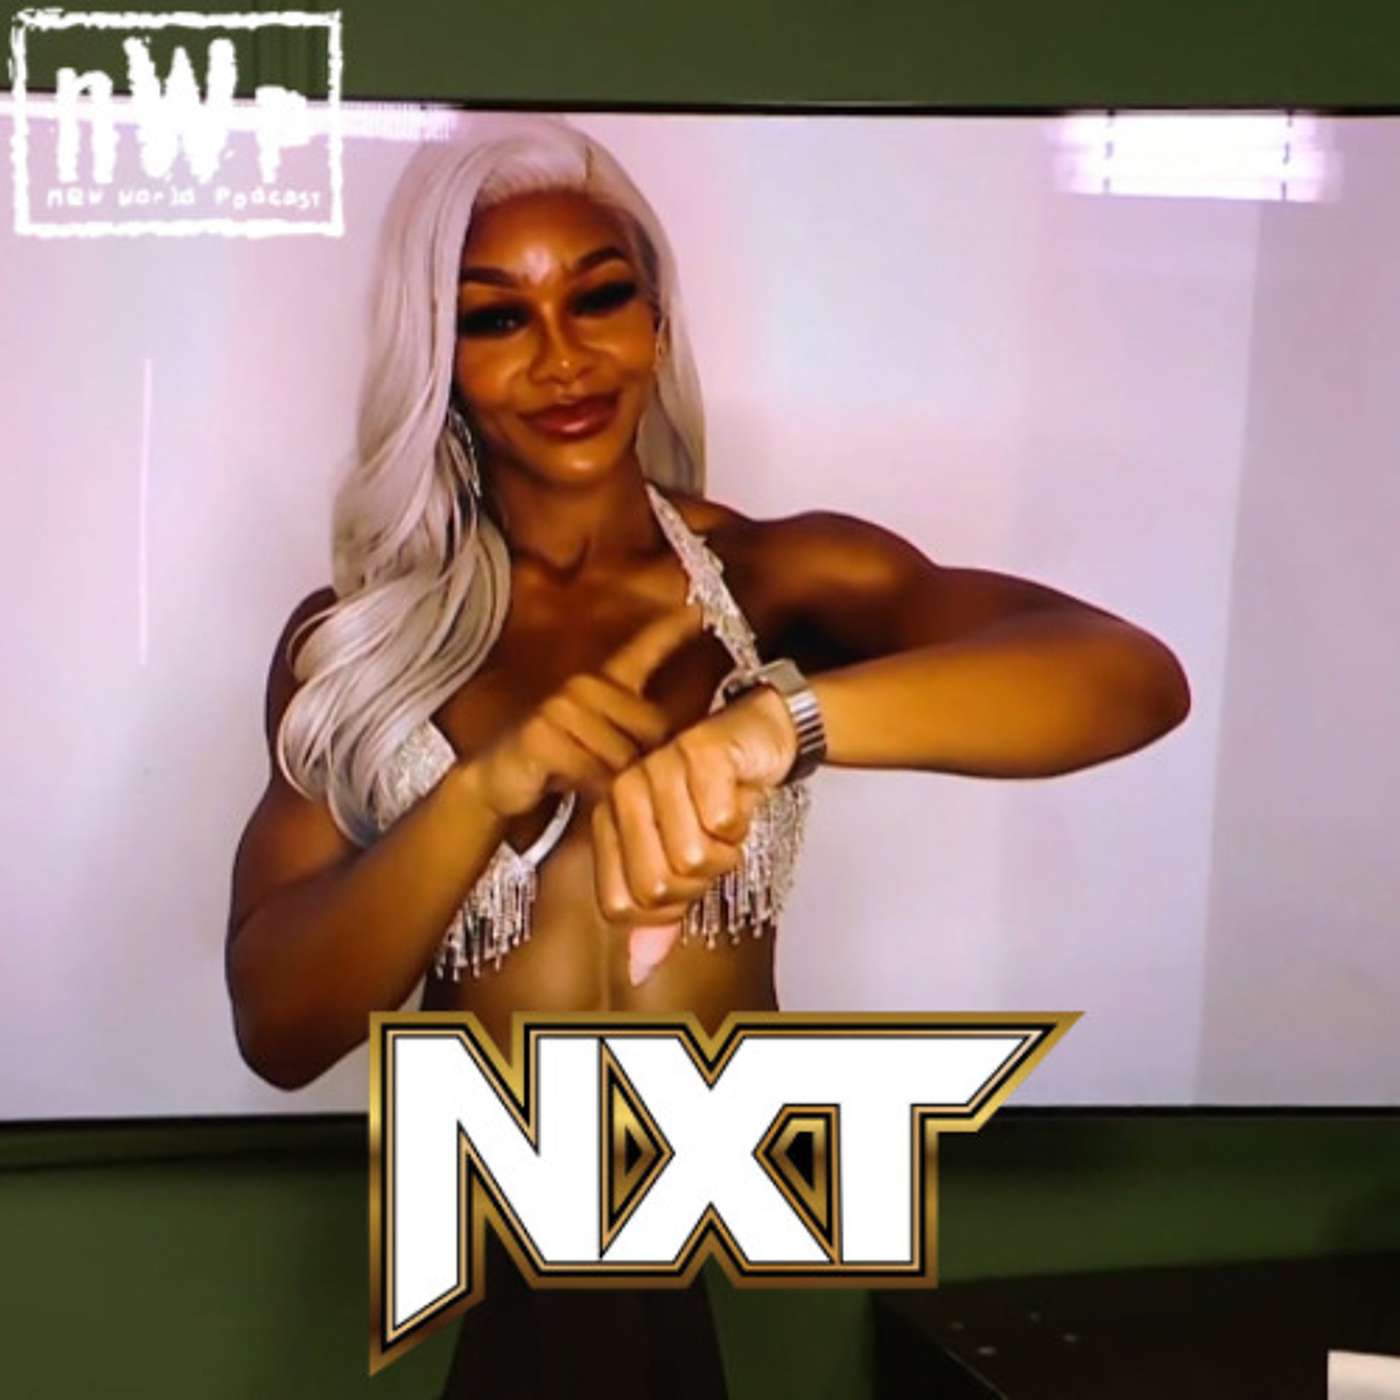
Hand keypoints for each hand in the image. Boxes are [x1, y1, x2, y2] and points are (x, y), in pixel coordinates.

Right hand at [470, 606, 702, 819]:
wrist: (499, 779)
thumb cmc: (558, 762)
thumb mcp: (604, 744)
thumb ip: (637, 734)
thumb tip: (675, 743)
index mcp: (602, 683)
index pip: (643, 649)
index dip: (672, 630)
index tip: (699, 611)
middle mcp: (584, 686)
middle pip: (651, 728)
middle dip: (640, 760)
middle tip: (605, 768)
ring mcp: (562, 707)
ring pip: (623, 756)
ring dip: (610, 780)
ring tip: (582, 775)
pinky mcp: (543, 733)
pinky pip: (593, 770)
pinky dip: (588, 788)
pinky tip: (565, 781)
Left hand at [591, 687, 798, 982]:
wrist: (756, 740)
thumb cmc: (716, 798)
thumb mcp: (687, 862)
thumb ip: (661, 915)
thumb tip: (639, 969)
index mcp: (609, 821)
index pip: (623, 906)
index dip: (666, 908)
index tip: (689, 878)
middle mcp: (623, 792)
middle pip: (655, 885)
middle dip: (701, 878)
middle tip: (714, 843)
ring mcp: (656, 768)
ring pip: (691, 856)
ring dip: (726, 846)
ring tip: (725, 815)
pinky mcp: (695, 751)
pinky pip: (722, 821)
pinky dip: (742, 818)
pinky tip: (738, 792)